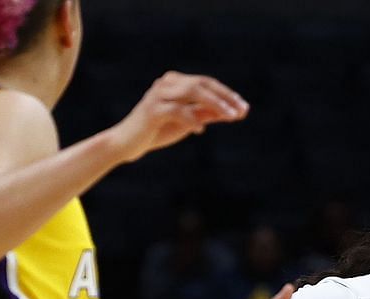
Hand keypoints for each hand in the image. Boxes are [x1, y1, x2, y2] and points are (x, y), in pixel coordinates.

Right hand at [109, 72, 247, 161]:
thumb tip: (232, 113)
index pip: (206, 83)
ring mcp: (158, 95)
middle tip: (241, 111)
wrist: (126, 144)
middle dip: (224, 98)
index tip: (244, 108)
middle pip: (202, 84)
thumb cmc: (156, 132)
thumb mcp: (186, 123)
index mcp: (175, 82)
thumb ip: (205, 115)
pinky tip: (200, 130)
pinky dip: (191, 119)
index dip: (227, 94)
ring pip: (192, 92)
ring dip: (214, 104)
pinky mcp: (152, 110)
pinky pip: (177, 110)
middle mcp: (167, 83)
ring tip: (229, 116)